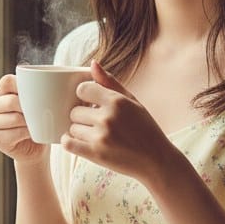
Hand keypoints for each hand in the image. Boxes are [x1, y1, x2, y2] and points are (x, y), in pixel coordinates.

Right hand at [0, 74, 49, 161]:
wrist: (35, 146)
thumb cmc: (36, 119)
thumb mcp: (35, 102)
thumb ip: (36, 91)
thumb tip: (53, 84)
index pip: (7, 81)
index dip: (23, 85)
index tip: (37, 92)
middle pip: (11, 101)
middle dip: (29, 107)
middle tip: (41, 112)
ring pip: (15, 118)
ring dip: (30, 122)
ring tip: (37, 123)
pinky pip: (16, 133)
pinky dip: (28, 133)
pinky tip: (33, 133)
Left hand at [62, 61, 176, 181]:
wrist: (156, 160)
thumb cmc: (145, 128)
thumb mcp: (132, 101)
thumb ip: (110, 82)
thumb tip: (92, 63)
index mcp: (117, 101)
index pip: (82, 89)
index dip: (84, 97)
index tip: (90, 104)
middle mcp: (108, 117)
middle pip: (74, 111)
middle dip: (82, 117)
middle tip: (95, 123)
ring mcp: (101, 136)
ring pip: (72, 128)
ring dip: (79, 132)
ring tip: (95, 135)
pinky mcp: (96, 154)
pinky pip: (68, 143)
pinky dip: (69, 142)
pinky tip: (79, 142)